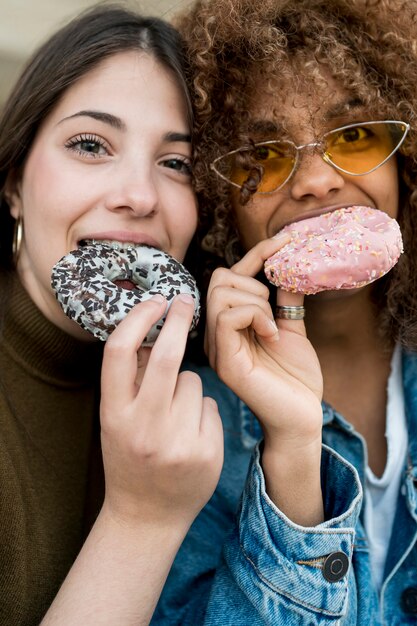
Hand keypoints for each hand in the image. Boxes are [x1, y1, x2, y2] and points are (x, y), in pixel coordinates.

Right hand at [100, 294, 223, 532]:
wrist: (147, 516)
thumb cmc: (129, 457)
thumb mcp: (116, 420)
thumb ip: (129, 381)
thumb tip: (148, 328)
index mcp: (113, 415)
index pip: (119, 352)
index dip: (138, 318)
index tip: (154, 300)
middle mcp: (144, 427)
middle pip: (166, 355)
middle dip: (178, 320)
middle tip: (184, 301)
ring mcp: (178, 441)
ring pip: (194, 381)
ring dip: (188, 386)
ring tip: (177, 417)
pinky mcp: (207, 452)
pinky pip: (211, 406)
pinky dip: (203, 412)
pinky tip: (193, 435)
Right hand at [205, 236, 322, 451]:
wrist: (301, 418)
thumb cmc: (296, 380)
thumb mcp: (292, 328)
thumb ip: (284, 300)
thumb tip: (288, 266)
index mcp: (230, 325)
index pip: (231, 277)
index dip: (256, 254)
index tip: (286, 241)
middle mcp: (217, 334)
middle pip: (218, 279)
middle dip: (253, 283)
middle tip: (274, 313)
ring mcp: (218, 347)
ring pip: (221, 294)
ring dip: (257, 302)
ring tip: (273, 327)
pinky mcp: (225, 360)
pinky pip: (227, 317)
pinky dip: (255, 316)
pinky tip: (271, 335)